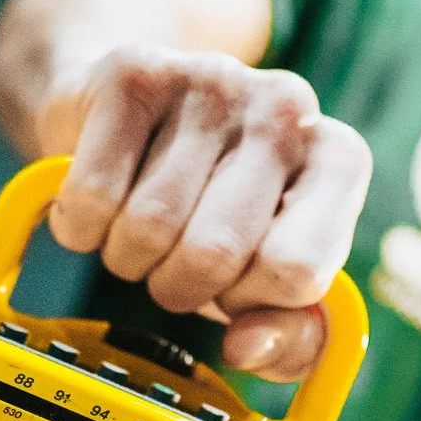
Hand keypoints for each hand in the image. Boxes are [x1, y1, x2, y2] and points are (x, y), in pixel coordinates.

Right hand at [36, 44, 371, 382]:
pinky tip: (97, 207)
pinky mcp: (135, 72)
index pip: (295, 272)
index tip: (234, 287)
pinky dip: (81, 228)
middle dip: (177, 287)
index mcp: (339, 161)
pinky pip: (93, 197)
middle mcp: (288, 108)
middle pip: (214, 253)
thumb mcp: (262, 281)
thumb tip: (249, 348)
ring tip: (138, 231)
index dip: (247, 301)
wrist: (129, 113)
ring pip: (148, 227)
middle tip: (172, 266)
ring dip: (126, 258)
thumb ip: (289, 339)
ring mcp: (212, 79)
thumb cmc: (209, 210)